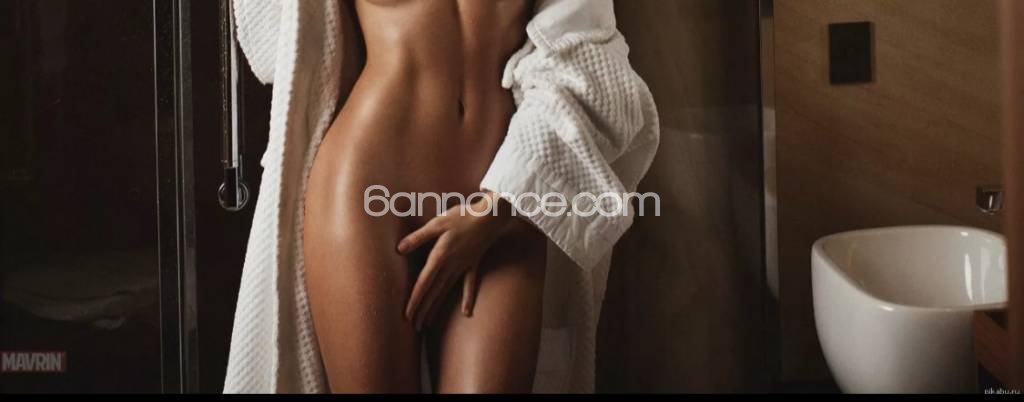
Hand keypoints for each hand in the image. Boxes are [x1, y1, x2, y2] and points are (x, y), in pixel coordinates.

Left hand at [397, 191, 513, 329]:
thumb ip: (418, 237)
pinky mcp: (474, 265)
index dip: (414, 301)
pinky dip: (468, 299)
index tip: (407, 316)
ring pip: (447, 291)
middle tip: (414, 327)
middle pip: (433, 292)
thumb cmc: (462, 216)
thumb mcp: (437, 223)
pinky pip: (470, 285)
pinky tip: (466, 313)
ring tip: (427, 323)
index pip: (424, 284)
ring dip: (436, 308)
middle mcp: (451, 266)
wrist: (491, 216)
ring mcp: (464, 267)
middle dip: (423, 310)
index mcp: (440, 256)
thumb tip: (399, 249)